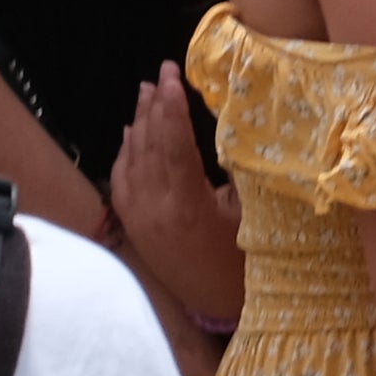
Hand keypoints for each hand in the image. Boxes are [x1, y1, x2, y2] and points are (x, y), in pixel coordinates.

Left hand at [106, 65, 242, 354]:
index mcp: (186, 205)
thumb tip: (237, 124)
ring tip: (147, 92)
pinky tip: (133, 132)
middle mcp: (153, 210)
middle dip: (155, 105)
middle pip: (150, 146)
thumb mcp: (253, 213)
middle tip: (162, 72)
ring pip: (132, 160)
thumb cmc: (244, 258)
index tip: (173, 75)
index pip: (174, 144)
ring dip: (139, 123)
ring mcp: (138, 219)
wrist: (217, 303)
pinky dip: (127, 151)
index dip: (173, 107)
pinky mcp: (133, 226)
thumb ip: (240, 171)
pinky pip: (122, 180)